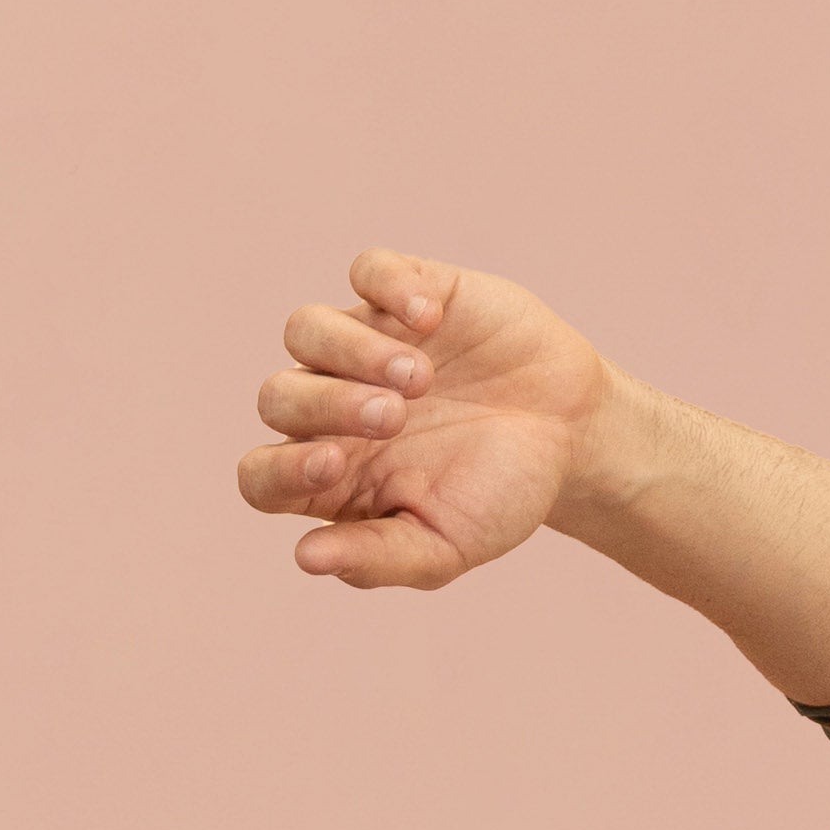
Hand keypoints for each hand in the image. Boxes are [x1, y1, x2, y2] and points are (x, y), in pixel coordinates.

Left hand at [236, 249, 609, 594]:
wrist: (568, 436)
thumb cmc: (498, 496)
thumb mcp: (445, 547)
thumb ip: (376, 559)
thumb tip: (305, 559)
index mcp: (332, 478)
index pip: (261, 476)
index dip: (280, 470)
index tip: (336, 464)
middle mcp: (333, 409)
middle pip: (276, 397)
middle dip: (328, 406)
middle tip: (395, 418)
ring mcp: (366, 344)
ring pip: (304, 330)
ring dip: (353, 350)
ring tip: (418, 378)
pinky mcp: (407, 292)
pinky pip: (367, 270)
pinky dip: (391, 287)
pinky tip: (432, 319)